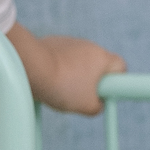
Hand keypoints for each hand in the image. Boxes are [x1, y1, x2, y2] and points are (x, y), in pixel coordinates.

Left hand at [6, 24, 125, 115]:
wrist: (29, 66)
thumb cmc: (62, 85)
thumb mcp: (86, 106)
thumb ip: (98, 107)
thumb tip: (97, 104)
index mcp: (102, 57)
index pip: (120, 67)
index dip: (117, 82)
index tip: (105, 93)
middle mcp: (88, 45)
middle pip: (98, 66)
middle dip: (92, 82)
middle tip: (82, 97)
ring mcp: (69, 42)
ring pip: (78, 63)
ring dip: (73, 76)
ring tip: (60, 89)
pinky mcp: (52, 43)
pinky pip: (61, 60)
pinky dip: (58, 70)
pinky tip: (48, 80)